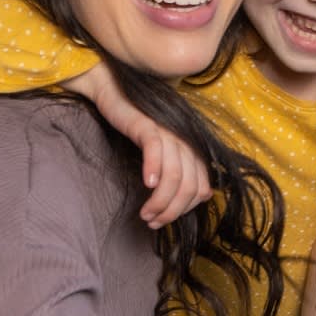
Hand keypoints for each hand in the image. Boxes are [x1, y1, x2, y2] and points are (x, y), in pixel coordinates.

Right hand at [68, 61, 211, 227]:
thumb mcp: (163, 153)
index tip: (165, 218)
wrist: (114, 94)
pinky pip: (156, 148)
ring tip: (146, 213)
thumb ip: (180, 171)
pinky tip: (147, 184)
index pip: (201, 189)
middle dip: (172, 210)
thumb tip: (200, 197)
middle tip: (153, 222)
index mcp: (192, 150)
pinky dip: (153, 168)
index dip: (185, 209)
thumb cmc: (137, 128)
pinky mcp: (148, 124)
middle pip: (189, 186)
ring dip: (161, 200)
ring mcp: (168, 132)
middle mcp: (185, 142)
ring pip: (175, 174)